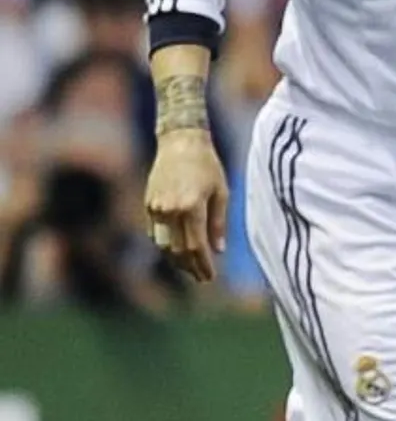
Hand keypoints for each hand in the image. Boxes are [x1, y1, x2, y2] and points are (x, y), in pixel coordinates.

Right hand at [145, 130, 228, 282]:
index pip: (196, 247)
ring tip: (190, 268)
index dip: (203, 265)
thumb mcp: (222, 193)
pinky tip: (177, 251)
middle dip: (190, 267)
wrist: (180, 143)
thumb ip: (219, 223)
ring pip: (163, 245)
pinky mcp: (148, 204)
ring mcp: (156, 207)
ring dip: (176, 260)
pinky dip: (166, 245)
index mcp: (191, 207)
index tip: (211, 277)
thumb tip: (218, 250)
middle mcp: (170, 209)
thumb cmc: (208, 166)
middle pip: (178, 250)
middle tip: (202, 277)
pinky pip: (156, 233)